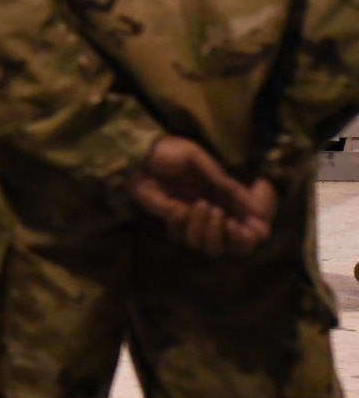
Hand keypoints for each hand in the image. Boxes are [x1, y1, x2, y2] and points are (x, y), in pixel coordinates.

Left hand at [126, 136, 276, 255]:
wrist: (138, 154)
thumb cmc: (170, 152)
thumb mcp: (202, 162)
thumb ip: (227, 185)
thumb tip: (259, 211)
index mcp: (222, 197)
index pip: (245, 225)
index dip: (251, 232)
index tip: (257, 232)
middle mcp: (209, 213)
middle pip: (229, 244)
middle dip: (232, 237)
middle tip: (230, 223)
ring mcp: (190, 220)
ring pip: (207, 244)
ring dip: (208, 228)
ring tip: (202, 204)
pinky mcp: (170, 222)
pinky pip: (181, 237)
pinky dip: (183, 225)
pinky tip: (179, 209)